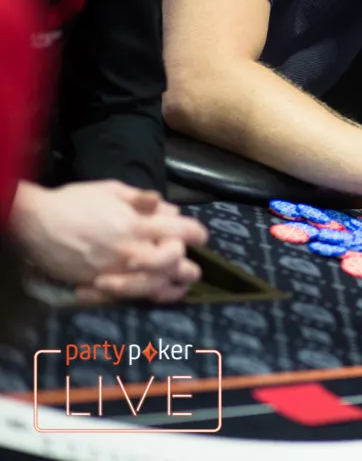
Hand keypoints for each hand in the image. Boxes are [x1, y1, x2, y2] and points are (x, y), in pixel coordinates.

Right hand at [11, 180, 207, 301]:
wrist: (35, 224)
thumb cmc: (74, 202)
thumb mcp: (111, 190)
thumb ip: (142, 200)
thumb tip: (167, 208)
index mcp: (139, 224)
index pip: (184, 231)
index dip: (198, 234)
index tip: (199, 236)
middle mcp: (133, 250)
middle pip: (176, 264)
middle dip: (189, 264)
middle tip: (191, 264)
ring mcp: (117, 271)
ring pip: (157, 287)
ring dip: (173, 287)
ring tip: (180, 284)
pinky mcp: (101, 286)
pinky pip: (131, 298)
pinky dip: (146, 297)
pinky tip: (153, 293)